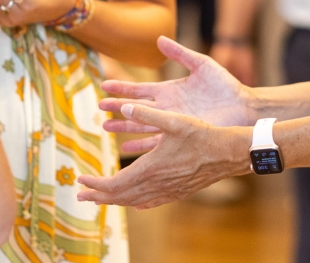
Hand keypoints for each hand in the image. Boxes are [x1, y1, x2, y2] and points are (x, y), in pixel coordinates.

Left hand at [76, 103, 250, 208]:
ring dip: (114, 200)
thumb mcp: (174, 120)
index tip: (81, 178)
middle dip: (98, 195)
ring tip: (100, 198)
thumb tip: (125, 106)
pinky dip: (137, 202)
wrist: (229, 154)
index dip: (95, 183)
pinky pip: (152, 201)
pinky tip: (135, 203)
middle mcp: (157, 184)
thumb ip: (148, 114)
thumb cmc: (203, 135)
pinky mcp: (178, 191)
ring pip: (134, 201)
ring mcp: (168, 191)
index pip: (115, 183)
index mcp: (151, 168)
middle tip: (80, 193)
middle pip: (120, 196)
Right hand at [99, 36, 253, 152]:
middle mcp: (167, 107)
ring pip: (141, 125)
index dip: (121, 86)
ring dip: (123, 127)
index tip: (103, 84)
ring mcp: (172, 123)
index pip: (139, 88)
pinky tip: (127, 148)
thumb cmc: (225, 85)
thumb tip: (159, 38)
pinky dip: (141, 145)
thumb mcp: (202, 64)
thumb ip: (180, 53)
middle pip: (135, 108)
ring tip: (105, 128)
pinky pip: (156, 143)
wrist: (243, 108)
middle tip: (97, 109)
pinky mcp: (181, 136)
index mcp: (169, 90)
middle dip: (116, 108)